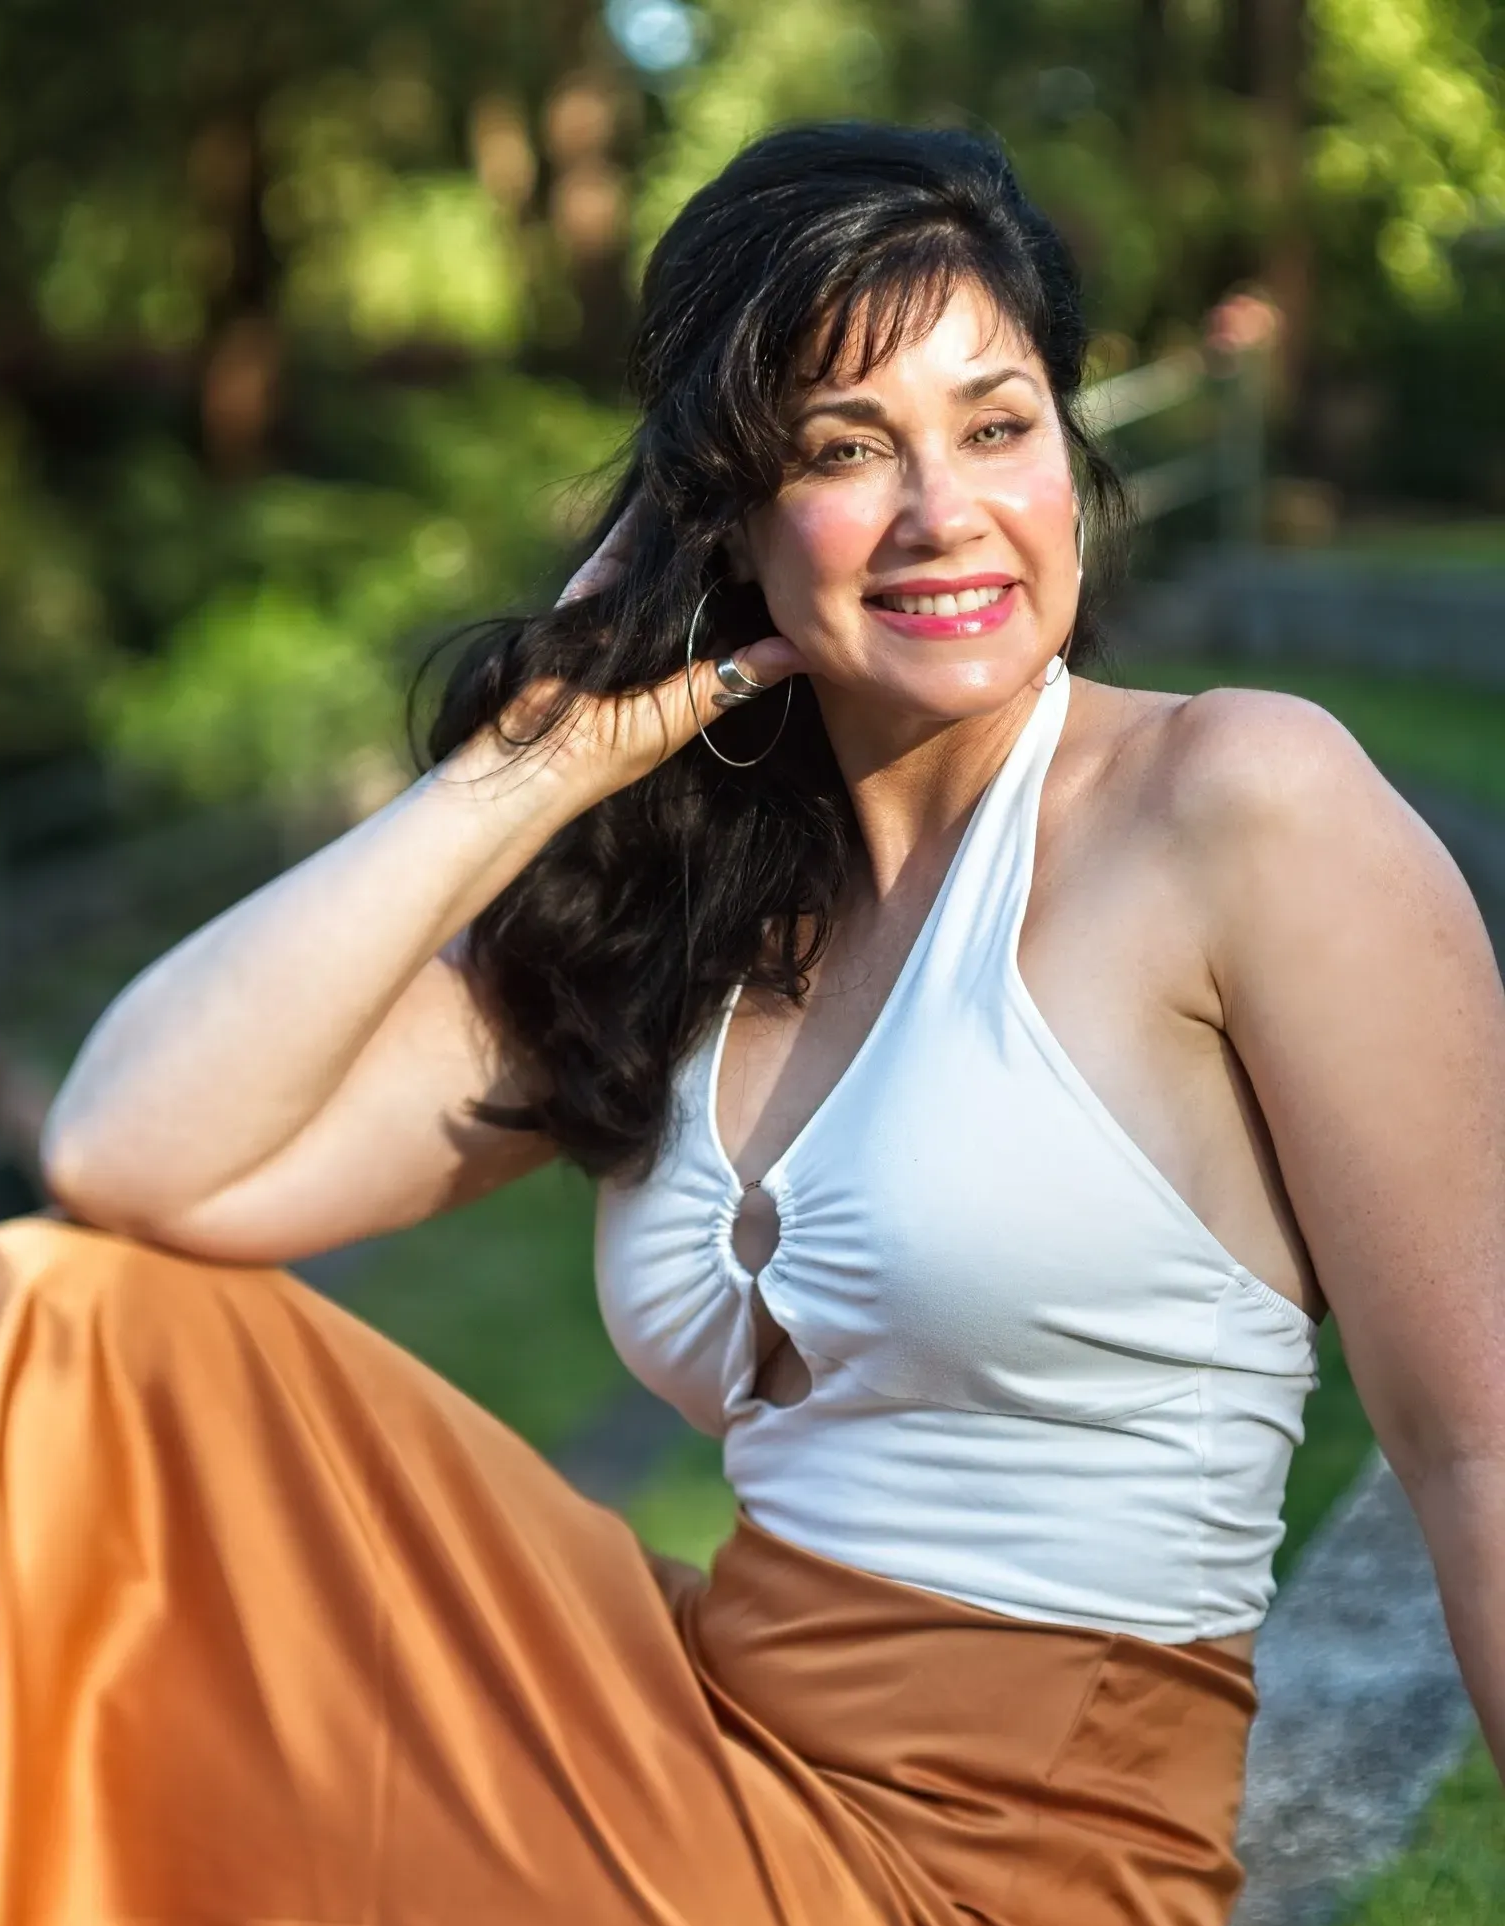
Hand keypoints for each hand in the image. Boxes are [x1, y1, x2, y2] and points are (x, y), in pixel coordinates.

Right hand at [494, 506, 803, 804]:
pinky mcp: (591, 583)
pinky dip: (651, 516)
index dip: (760, 580)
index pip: (730, 604)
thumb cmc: (614, 751)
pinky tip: (684, 484)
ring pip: (668, 550)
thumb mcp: (688, 710)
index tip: (799, 550)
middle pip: (703, 569)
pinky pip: (627, 541)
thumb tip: (801, 650)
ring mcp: (622, 599)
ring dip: (698, 520)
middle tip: (780, 502)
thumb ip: (739, 676)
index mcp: (685, 654)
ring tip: (742, 479)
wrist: (541, 756)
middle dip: (735, 541)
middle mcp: (657, 622)